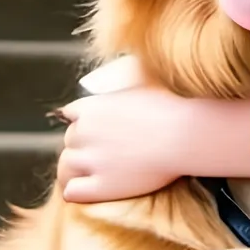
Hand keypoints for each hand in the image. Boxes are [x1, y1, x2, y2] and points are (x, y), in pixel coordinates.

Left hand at [57, 84, 249, 203]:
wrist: (185, 135)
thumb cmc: (172, 105)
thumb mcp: (144, 77)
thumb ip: (128, 73)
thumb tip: (130, 57)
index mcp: (90, 106)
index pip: (71, 115)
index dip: (84, 122)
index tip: (98, 129)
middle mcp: (83, 132)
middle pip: (69, 141)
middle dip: (83, 146)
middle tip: (107, 151)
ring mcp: (91, 161)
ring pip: (65, 167)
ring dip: (76, 170)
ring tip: (92, 173)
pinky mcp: (100, 186)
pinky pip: (72, 192)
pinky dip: (77, 191)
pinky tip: (88, 189)